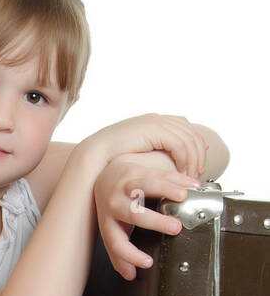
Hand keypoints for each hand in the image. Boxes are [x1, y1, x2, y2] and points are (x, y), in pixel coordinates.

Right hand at [84, 114, 209, 180]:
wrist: (97, 152)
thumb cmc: (111, 157)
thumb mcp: (136, 154)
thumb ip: (151, 153)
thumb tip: (164, 164)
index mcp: (154, 122)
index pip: (185, 128)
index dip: (196, 145)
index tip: (197, 164)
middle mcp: (158, 119)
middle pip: (191, 132)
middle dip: (199, 154)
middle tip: (198, 173)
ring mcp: (157, 122)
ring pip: (188, 139)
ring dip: (193, 159)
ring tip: (191, 176)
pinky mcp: (155, 130)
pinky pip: (180, 144)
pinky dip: (185, 159)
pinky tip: (182, 172)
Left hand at [93, 158, 198, 280]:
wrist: (104, 176)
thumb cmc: (113, 207)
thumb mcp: (113, 229)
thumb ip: (121, 251)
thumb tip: (130, 275)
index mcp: (108, 223)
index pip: (117, 243)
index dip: (130, 255)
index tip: (147, 262)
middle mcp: (114, 203)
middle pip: (133, 214)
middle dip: (155, 221)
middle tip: (175, 227)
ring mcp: (124, 185)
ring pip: (145, 186)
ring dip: (166, 190)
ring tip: (184, 196)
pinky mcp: (135, 169)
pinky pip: (158, 173)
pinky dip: (177, 179)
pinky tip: (190, 185)